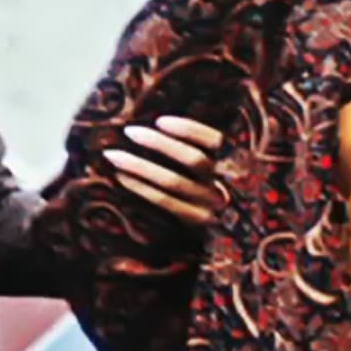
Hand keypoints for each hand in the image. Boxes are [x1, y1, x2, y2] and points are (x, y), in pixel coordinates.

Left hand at [104, 115, 225, 225]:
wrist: (229, 229)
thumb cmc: (211, 183)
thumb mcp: (217, 162)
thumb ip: (203, 143)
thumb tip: (160, 121)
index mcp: (236, 162)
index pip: (216, 140)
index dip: (189, 129)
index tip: (159, 121)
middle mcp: (228, 184)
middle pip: (194, 160)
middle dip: (158, 143)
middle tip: (129, 132)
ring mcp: (212, 206)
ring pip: (174, 182)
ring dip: (141, 165)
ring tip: (114, 155)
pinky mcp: (197, 222)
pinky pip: (165, 202)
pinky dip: (142, 188)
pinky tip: (122, 178)